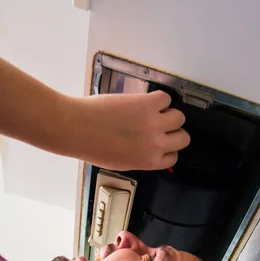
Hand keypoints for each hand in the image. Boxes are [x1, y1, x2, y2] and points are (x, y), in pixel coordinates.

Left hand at [65, 90, 189, 169]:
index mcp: (149, 162)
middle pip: (183, 138)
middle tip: (161, 125)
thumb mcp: (120, 162)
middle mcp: (156, 145)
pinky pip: (166, 98)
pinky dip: (158, 98)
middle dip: (173, 131)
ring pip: (179, 117)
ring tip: (153, 111)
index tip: (162, 141)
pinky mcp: (148, 104)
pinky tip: (144, 101)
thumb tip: (148, 149)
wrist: (76, 128)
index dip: (167, 147)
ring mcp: (154, 124)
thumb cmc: (91, 146)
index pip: (173, 157)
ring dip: (168, 113)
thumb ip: (140, 157)